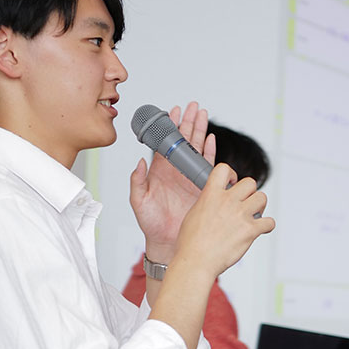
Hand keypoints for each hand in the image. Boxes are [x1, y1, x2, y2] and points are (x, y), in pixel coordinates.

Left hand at [128, 101, 222, 253]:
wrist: (166, 242)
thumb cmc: (150, 224)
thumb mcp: (138, 201)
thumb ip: (137, 181)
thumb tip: (139, 162)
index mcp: (159, 170)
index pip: (166, 143)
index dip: (170, 127)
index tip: (173, 111)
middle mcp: (175, 170)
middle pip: (184, 140)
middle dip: (189, 122)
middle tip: (193, 106)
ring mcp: (189, 177)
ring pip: (196, 148)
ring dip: (200, 131)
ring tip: (203, 114)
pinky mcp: (202, 186)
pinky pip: (207, 165)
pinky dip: (209, 151)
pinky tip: (211, 138)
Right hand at [173, 167, 274, 282]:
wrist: (196, 262)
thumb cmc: (191, 243)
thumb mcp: (193, 214)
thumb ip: (207, 202)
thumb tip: (214, 200)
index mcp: (211, 195)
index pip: (224, 169)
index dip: (231, 174)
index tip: (232, 183)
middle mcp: (227, 202)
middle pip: (250, 182)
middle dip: (250, 192)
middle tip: (246, 203)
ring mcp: (240, 215)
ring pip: (262, 198)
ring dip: (260, 207)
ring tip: (253, 216)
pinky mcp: (250, 230)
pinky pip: (269, 222)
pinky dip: (267, 226)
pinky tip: (260, 230)